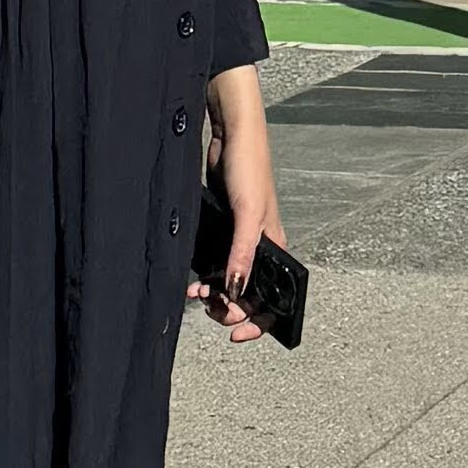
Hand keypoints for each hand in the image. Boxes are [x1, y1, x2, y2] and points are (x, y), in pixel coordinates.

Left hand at [192, 68, 283, 344]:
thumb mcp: (247, 215)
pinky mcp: (222, 231)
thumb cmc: (249, 169)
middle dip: (230, 309)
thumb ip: (242, 254)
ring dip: (214, 296)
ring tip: (196, 295)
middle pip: (249, 296)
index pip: (274, 299)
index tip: (233, 333)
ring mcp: (239, 241)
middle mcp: (260, 249)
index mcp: (276, 248)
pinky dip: (203, 278)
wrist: (229, 134)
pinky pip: (214, 266)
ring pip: (229, 284)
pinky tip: (191, 283)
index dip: (257, 322)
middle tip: (210, 309)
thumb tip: (235, 291)